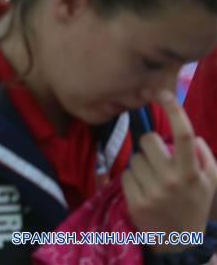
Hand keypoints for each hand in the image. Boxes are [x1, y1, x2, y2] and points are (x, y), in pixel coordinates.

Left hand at [122, 90, 216, 249]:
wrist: (180, 241)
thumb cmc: (194, 203)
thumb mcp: (209, 180)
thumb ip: (203, 155)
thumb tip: (191, 134)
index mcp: (192, 172)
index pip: (185, 136)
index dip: (174, 111)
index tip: (163, 93)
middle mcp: (172, 180)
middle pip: (148, 141)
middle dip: (151, 146)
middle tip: (158, 160)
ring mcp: (153, 192)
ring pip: (134, 158)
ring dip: (142, 165)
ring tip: (153, 180)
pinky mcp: (135, 201)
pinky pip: (125, 174)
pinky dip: (132, 179)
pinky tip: (143, 191)